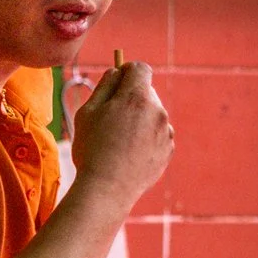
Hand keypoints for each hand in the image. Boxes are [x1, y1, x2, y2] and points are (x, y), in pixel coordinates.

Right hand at [72, 60, 173, 206]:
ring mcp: (166, 132)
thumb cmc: (92, 148)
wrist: (108, 188)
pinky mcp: (169, 150)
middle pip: (147, 92)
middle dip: (132, 98)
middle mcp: (158, 111)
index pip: (140, 69)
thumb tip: (116, 71)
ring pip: (152, 115)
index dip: (127, 71)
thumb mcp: (88, 112)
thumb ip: (104, 86)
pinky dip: (146, 138)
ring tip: (119, 140)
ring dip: (140, 119)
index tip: (117, 80)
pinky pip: (157, 135)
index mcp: (136, 97)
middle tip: (112, 117)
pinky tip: (129, 153)